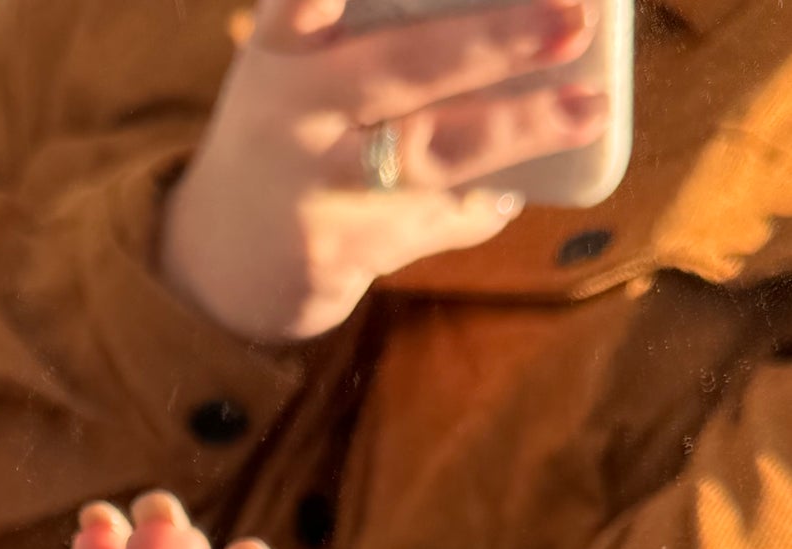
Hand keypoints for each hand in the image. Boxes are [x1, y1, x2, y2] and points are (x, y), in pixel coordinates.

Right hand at [160, 0, 605, 339]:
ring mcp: (316, 188)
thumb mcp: (302, 71)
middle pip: (404, 69)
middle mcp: (293, 112)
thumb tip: (524, 28)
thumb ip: (374, 38)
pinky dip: (480, 206)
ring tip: (587, 109)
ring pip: (433, 153)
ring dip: (519, 130)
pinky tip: (510, 194)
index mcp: (281, 48)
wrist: (220, 263)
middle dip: (492, 40)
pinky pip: (433, 222)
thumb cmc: (293, 136)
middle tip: (571, 20)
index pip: (300, 3)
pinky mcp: (338, 254)